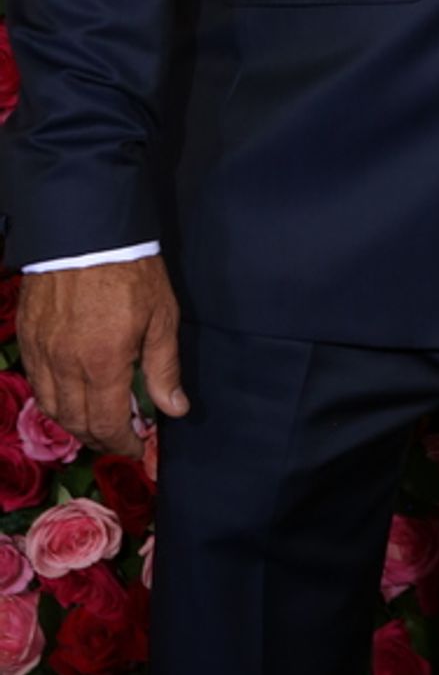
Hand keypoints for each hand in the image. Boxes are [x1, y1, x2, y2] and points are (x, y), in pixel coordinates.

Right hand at [18, 256, 186, 457]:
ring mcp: (42, 352)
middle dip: (99, 437)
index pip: (108, 423)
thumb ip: (164, 367)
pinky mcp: (28, 337)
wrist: (87, 228)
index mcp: (103, 364)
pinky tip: (69, 393)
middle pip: (76, 422)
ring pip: (51, 407)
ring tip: (96, 421)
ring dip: (74, 423)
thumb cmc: (132, 269)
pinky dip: (52, 398)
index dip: (124, 442)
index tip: (138, 446)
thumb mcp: (161, 315)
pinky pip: (36, 382)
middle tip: (119, 436)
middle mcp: (66, 365)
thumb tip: (175, 409)